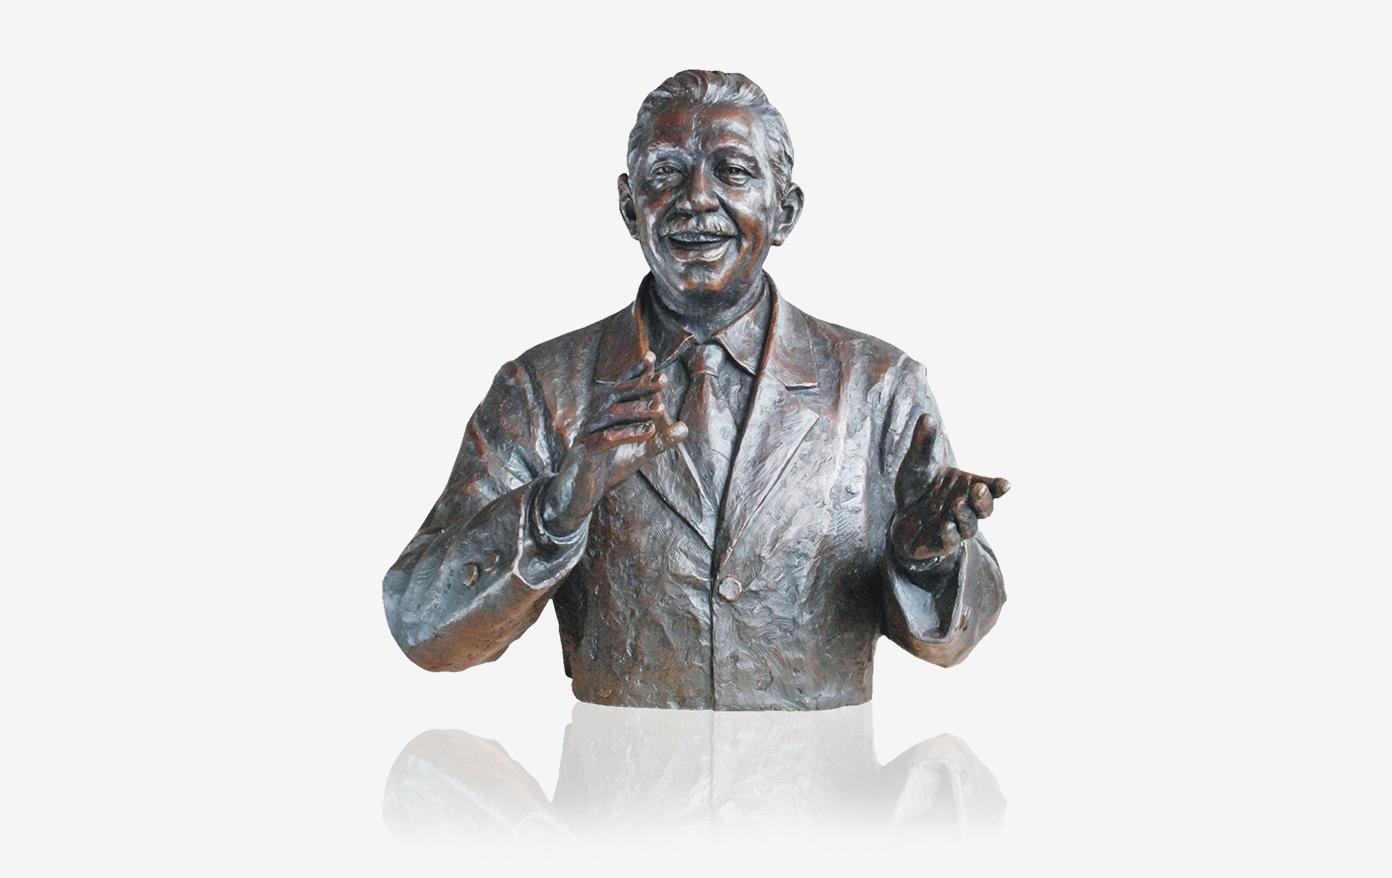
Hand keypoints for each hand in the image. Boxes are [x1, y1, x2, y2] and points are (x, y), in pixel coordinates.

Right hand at [540, 351, 687, 535]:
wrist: (579, 496)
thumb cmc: (606, 469)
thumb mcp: (638, 454)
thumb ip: (659, 440)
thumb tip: (684, 427)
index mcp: (604, 415)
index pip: (620, 388)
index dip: (634, 372)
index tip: (652, 357)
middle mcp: (594, 419)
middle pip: (616, 395)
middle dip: (640, 385)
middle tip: (663, 378)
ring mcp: (587, 434)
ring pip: (612, 415)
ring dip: (637, 410)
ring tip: (660, 410)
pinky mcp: (585, 452)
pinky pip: (607, 438)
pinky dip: (628, 433)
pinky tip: (649, 431)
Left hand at [891, 413, 1009, 567]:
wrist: (899, 515)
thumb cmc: (917, 488)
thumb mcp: (916, 462)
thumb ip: (924, 443)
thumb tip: (926, 417)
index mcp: (967, 486)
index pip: (990, 487)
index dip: (999, 486)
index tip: (1005, 483)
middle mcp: (966, 507)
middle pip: (985, 508)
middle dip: (984, 500)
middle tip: (978, 489)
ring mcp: (955, 526)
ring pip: (970, 526)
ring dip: (966, 515)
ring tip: (957, 503)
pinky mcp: (940, 542)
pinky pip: (950, 542)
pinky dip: (950, 535)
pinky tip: (946, 527)